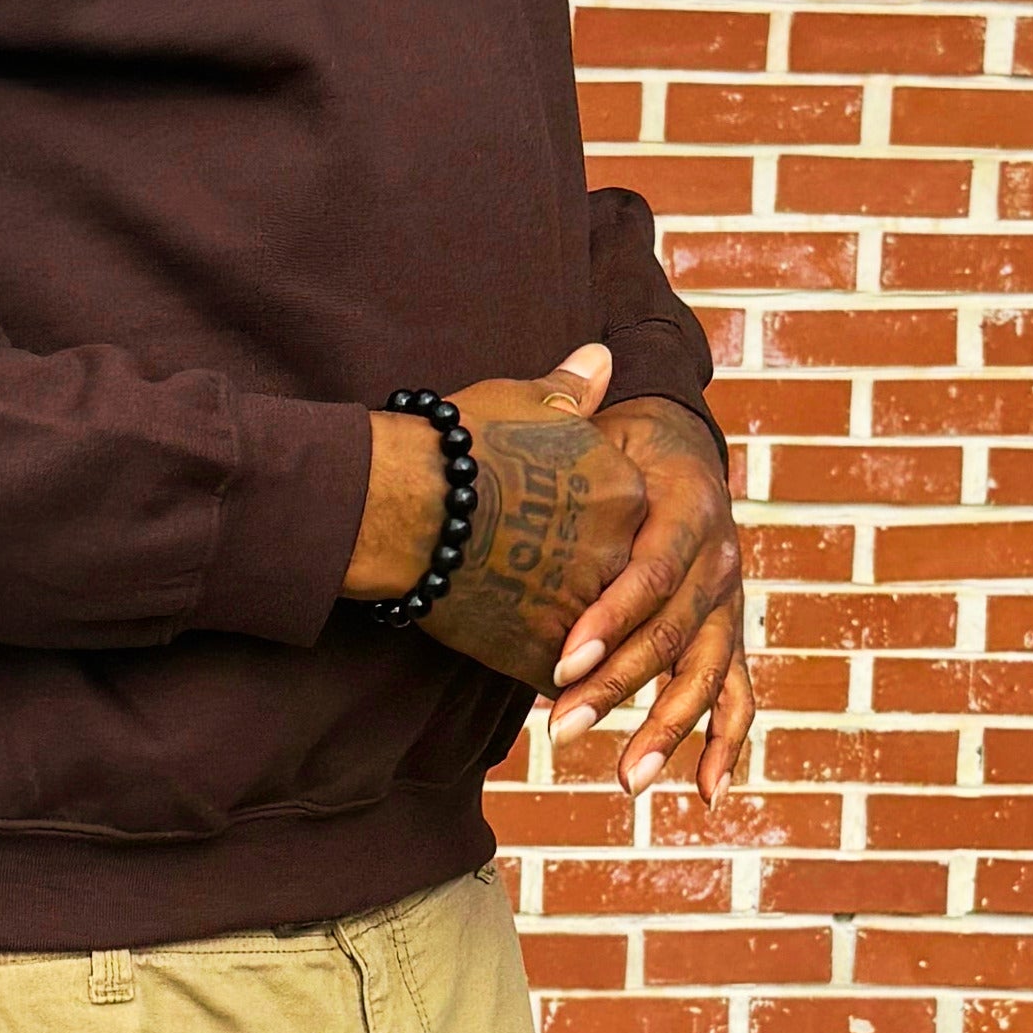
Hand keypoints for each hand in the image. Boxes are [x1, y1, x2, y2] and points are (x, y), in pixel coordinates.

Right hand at [345, 344, 646, 686]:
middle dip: (590, 586)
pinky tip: (520, 659)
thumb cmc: (460, 447)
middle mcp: (619, 553)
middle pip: (616, 578)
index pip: (626, 519)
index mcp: (625, 492)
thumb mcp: (524, 402)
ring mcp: (586, 610)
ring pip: (596, 634)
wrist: (406, 504)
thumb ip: (572, 392)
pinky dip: (546, 674)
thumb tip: (602, 357)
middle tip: (541, 578)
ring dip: (576, 639)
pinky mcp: (547, 655)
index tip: (554, 526)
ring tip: (528, 623)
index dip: (587, 525)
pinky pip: (561, 675)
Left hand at [550, 398, 751, 811]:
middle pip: (675, 638)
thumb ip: (582, 405)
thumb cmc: (617, 448)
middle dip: (619, 689)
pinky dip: (724, 745)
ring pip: (707, 677)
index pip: (651, 575)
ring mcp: (730, 605)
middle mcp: (721, 562)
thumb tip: (588, 359)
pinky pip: (737, 698)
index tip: (560, 663)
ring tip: (626, 780)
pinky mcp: (728, 636)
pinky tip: (702, 794)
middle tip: (562, 729)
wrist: (675, 455)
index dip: (609, 620)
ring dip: (666, 731)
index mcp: (690, 510)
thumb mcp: (600, 427)